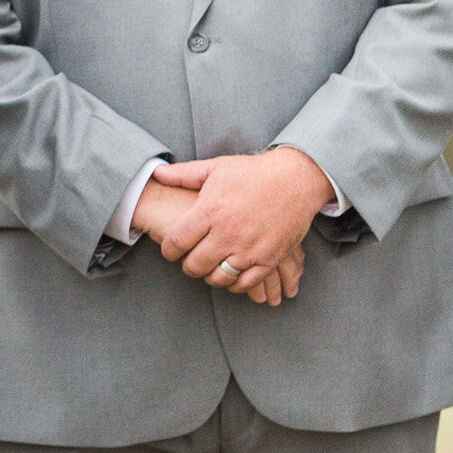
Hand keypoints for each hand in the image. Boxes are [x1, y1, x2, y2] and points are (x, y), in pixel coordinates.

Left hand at [133, 175, 303, 306]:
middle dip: (188, 265)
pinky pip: (246, 283)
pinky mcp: (269, 258)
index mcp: (210, 211)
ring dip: (209, 276)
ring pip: (218, 278)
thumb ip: (184, 174)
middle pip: (195, 265)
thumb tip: (157, 173)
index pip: (176, 242)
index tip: (170, 249)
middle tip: (189, 260)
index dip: (168, 250)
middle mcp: (227, 234)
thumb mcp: (216, 168)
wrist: (295, 179)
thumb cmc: (253, 172)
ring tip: (209, 267)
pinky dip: (235, 284)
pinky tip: (230, 274)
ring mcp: (249, 249)